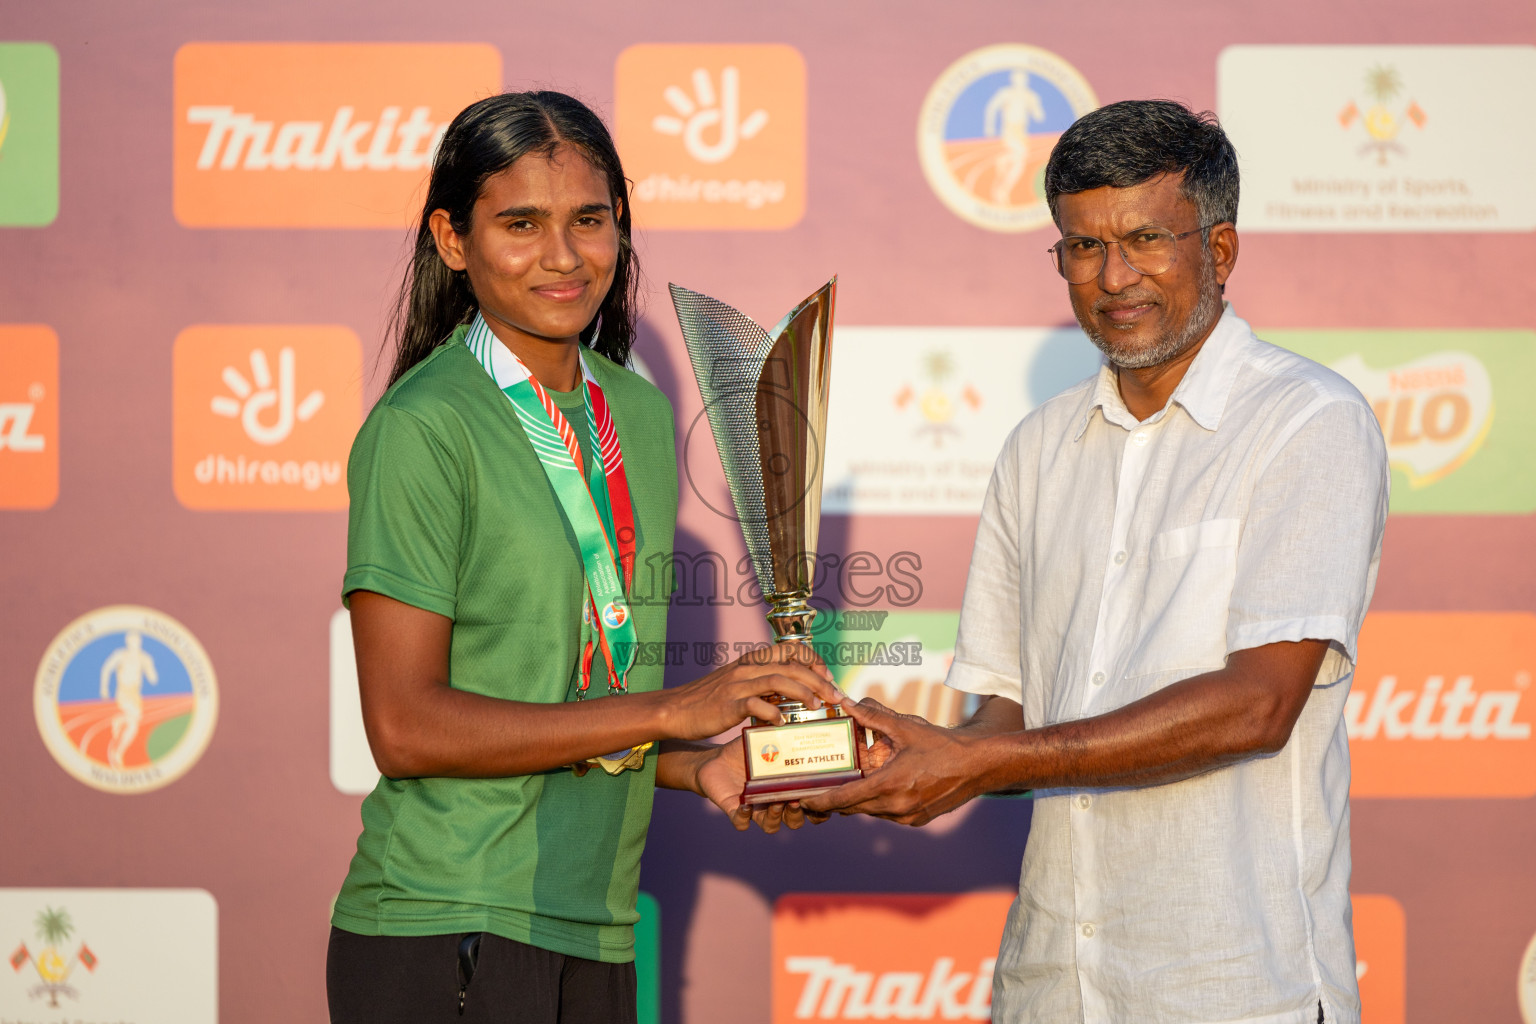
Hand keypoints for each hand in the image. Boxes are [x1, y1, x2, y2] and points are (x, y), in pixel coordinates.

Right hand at [663, 643, 842, 741]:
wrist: (674, 710)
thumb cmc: (708, 700)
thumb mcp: (738, 684)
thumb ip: (763, 683)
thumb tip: (792, 691)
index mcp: (752, 660)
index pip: (791, 648)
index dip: (814, 660)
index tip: (827, 678)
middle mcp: (747, 668)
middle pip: (791, 665)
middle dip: (819, 679)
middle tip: (835, 696)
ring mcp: (737, 685)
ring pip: (779, 679)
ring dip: (803, 692)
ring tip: (817, 706)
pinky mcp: (728, 704)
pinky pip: (756, 704)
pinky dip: (773, 712)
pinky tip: (782, 723)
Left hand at [694, 736, 828, 833]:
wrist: (716, 758)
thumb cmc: (746, 750)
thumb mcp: (766, 741)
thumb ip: (782, 735)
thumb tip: (798, 719)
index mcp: (787, 788)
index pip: (809, 804)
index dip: (818, 807)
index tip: (820, 796)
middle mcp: (774, 802)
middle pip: (794, 820)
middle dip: (796, 815)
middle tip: (796, 800)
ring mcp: (755, 809)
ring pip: (771, 826)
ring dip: (775, 818)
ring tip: (775, 802)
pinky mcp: (734, 811)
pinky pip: (742, 823)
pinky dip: (745, 818)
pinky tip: (745, 805)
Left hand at [800, 699, 983, 825]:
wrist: (978, 766)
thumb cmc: (942, 745)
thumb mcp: (906, 727)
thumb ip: (873, 716)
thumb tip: (846, 701)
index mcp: (890, 785)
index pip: (844, 799)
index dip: (820, 801)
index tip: (802, 800)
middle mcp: (896, 807)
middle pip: (853, 808)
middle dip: (833, 801)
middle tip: (813, 791)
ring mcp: (907, 817)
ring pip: (869, 811)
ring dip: (856, 800)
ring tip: (842, 784)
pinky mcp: (916, 820)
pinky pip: (885, 813)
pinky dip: (875, 802)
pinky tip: (874, 786)